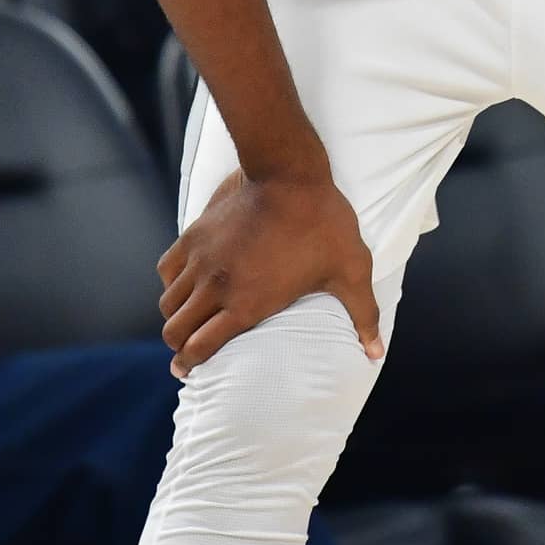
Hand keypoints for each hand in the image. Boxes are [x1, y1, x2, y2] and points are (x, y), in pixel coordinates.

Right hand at [159, 168, 382, 379]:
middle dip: (177, 346)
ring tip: (184, 321)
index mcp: (247, 304)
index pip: (200, 348)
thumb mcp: (351, 270)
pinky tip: (184, 283)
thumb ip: (363, 316)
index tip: (187, 371)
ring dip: (174, 316)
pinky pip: (168, 268)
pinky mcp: (194, 234)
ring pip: (168, 301)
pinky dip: (172, 282)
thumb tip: (376, 353)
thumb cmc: (323, 222)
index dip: (190, 364)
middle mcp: (216, 286)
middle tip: (185, 352)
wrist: (289, 173)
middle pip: (175, 330)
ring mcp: (201, 259)